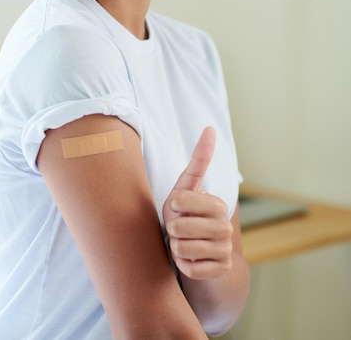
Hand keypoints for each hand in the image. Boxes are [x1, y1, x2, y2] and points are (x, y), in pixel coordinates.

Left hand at [162, 127, 233, 279]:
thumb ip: (199, 159)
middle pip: (179, 228)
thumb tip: (210, 127)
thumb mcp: (187, 186)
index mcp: (217, 204)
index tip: (178, 207)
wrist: (200, 252)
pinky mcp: (219, 271)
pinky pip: (188, 269)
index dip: (172, 205)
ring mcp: (224, 250)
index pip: (180, 200)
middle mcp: (225, 227)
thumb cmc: (186, 213)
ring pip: (182, 249)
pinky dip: (182, 265)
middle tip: (179, 228)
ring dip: (176, 247)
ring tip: (184, 242)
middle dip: (172, 228)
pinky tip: (189, 259)